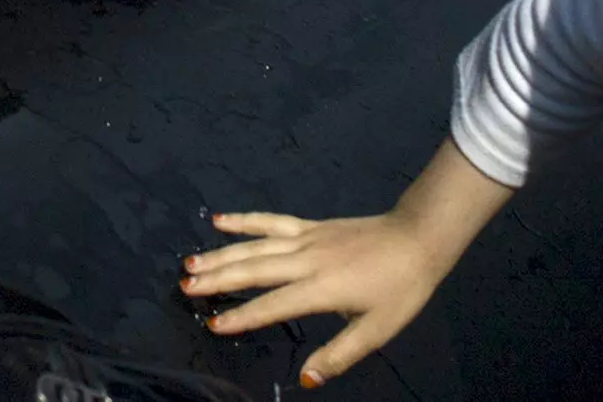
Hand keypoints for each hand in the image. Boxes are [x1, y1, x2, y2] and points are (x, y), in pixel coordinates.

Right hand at [180, 142, 511, 382]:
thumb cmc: (400, 289)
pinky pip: (271, 221)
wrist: (417, 239)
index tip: (213, 325)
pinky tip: (220, 220)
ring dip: (221, 253)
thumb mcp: (377, 330)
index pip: (273, 305)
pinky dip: (245, 221)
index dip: (243, 317)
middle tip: (185, 287)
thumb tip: (307, 381)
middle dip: (218, 279)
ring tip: (191, 262)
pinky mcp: (310, 226)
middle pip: (254, 270)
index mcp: (321, 288)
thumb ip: (339, 355)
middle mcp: (306, 260)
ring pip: (256, 246)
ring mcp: (306, 238)